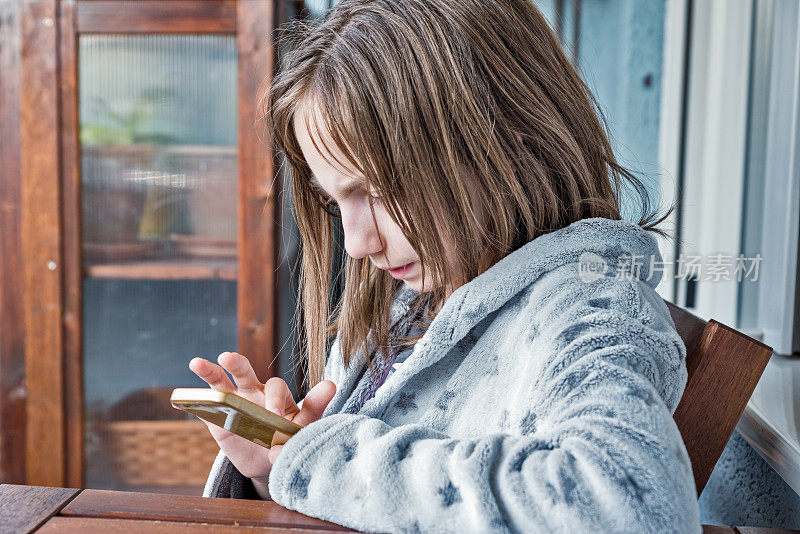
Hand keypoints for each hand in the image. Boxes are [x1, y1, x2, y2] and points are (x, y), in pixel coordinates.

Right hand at [189, 352, 335, 481]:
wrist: (270, 462)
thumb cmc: (290, 439)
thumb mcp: (304, 426)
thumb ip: (314, 406)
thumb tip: (332, 384)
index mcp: (277, 394)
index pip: (276, 388)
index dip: (275, 399)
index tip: (276, 415)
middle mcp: (254, 393)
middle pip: (245, 372)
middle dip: (237, 364)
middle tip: (228, 358)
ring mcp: (234, 403)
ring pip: (221, 382)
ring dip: (209, 372)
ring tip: (197, 363)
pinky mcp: (218, 418)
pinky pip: (204, 407)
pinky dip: (192, 402)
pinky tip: (179, 400)